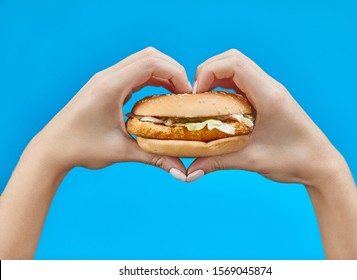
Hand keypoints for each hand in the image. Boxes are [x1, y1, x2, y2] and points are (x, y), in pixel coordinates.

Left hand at [29, 47, 190, 176]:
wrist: (52, 149)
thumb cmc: (81, 149)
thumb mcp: (121, 152)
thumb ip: (155, 158)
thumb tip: (181, 172)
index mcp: (110, 86)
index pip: (150, 63)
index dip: (175, 74)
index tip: (186, 94)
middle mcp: (107, 76)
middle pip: (149, 56)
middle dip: (172, 70)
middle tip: (185, 93)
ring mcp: (105, 78)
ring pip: (141, 61)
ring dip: (162, 73)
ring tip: (176, 94)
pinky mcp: (105, 85)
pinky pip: (133, 72)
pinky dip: (151, 79)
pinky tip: (158, 97)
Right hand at [188, 49, 345, 186]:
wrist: (320, 165)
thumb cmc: (293, 161)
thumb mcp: (252, 161)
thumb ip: (218, 162)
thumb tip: (190, 171)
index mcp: (269, 95)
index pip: (234, 64)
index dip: (208, 72)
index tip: (196, 95)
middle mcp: (270, 87)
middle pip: (233, 58)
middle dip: (208, 71)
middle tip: (196, 96)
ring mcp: (271, 90)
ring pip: (238, 67)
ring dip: (216, 77)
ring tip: (204, 100)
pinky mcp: (269, 98)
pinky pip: (243, 81)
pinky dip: (226, 86)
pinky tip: (218, 108)